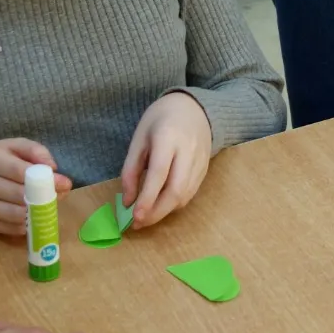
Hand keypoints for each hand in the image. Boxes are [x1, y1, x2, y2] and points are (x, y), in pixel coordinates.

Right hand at [0, 139, 70, 237]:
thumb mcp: (12, 147)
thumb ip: (34, 150)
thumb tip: (53, 167)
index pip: (20, 171)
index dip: (45, 179)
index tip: (65, 183)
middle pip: (19, 194)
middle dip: (44, 197)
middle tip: (59, 197)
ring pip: (15, 214)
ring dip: (36, 213)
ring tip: (48, 207)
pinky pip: (9, 228)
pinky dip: (26, 225)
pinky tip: (33, 218)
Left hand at [121, 92, 212, 227]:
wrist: (195, 109)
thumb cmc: (161, 120)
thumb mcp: (139, 138)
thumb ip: (131, 169)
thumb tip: (127, 201)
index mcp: (168, 138)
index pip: (159, 174)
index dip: (147, 198)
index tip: (134, 217)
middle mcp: (188, 152)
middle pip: (176, 190)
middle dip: (157, 212)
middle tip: (138, 223)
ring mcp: (200, 162)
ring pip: (185, 196)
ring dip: (165, 211)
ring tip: (146, 217)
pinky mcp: (205, 170)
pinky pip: (190, 193)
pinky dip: (174, 204)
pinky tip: (161, 205)